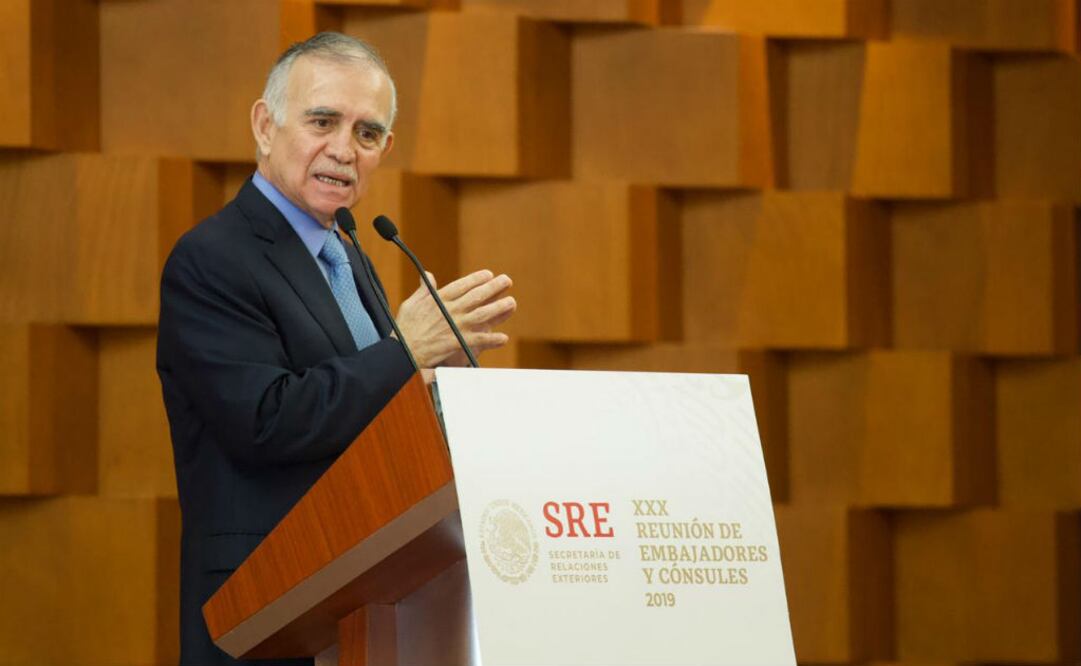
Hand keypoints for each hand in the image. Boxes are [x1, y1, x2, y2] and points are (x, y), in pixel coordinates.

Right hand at [395, 269, 515, 367]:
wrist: (401, 351)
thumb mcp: (410, 303)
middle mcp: (449, 310)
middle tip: (507, 281)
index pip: (462, 285)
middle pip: (476, 296)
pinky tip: (503, 338)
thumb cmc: (404, 329)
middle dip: (494, 287)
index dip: (477, 279)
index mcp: (438, 300)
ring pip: (481, 315)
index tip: (489, 274)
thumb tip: (427, 275)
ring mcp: (454, 326)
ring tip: (511, 302)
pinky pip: (478, 340)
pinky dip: (491, 339)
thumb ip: (423, 289)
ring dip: (498, 308)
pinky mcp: (456, 342)